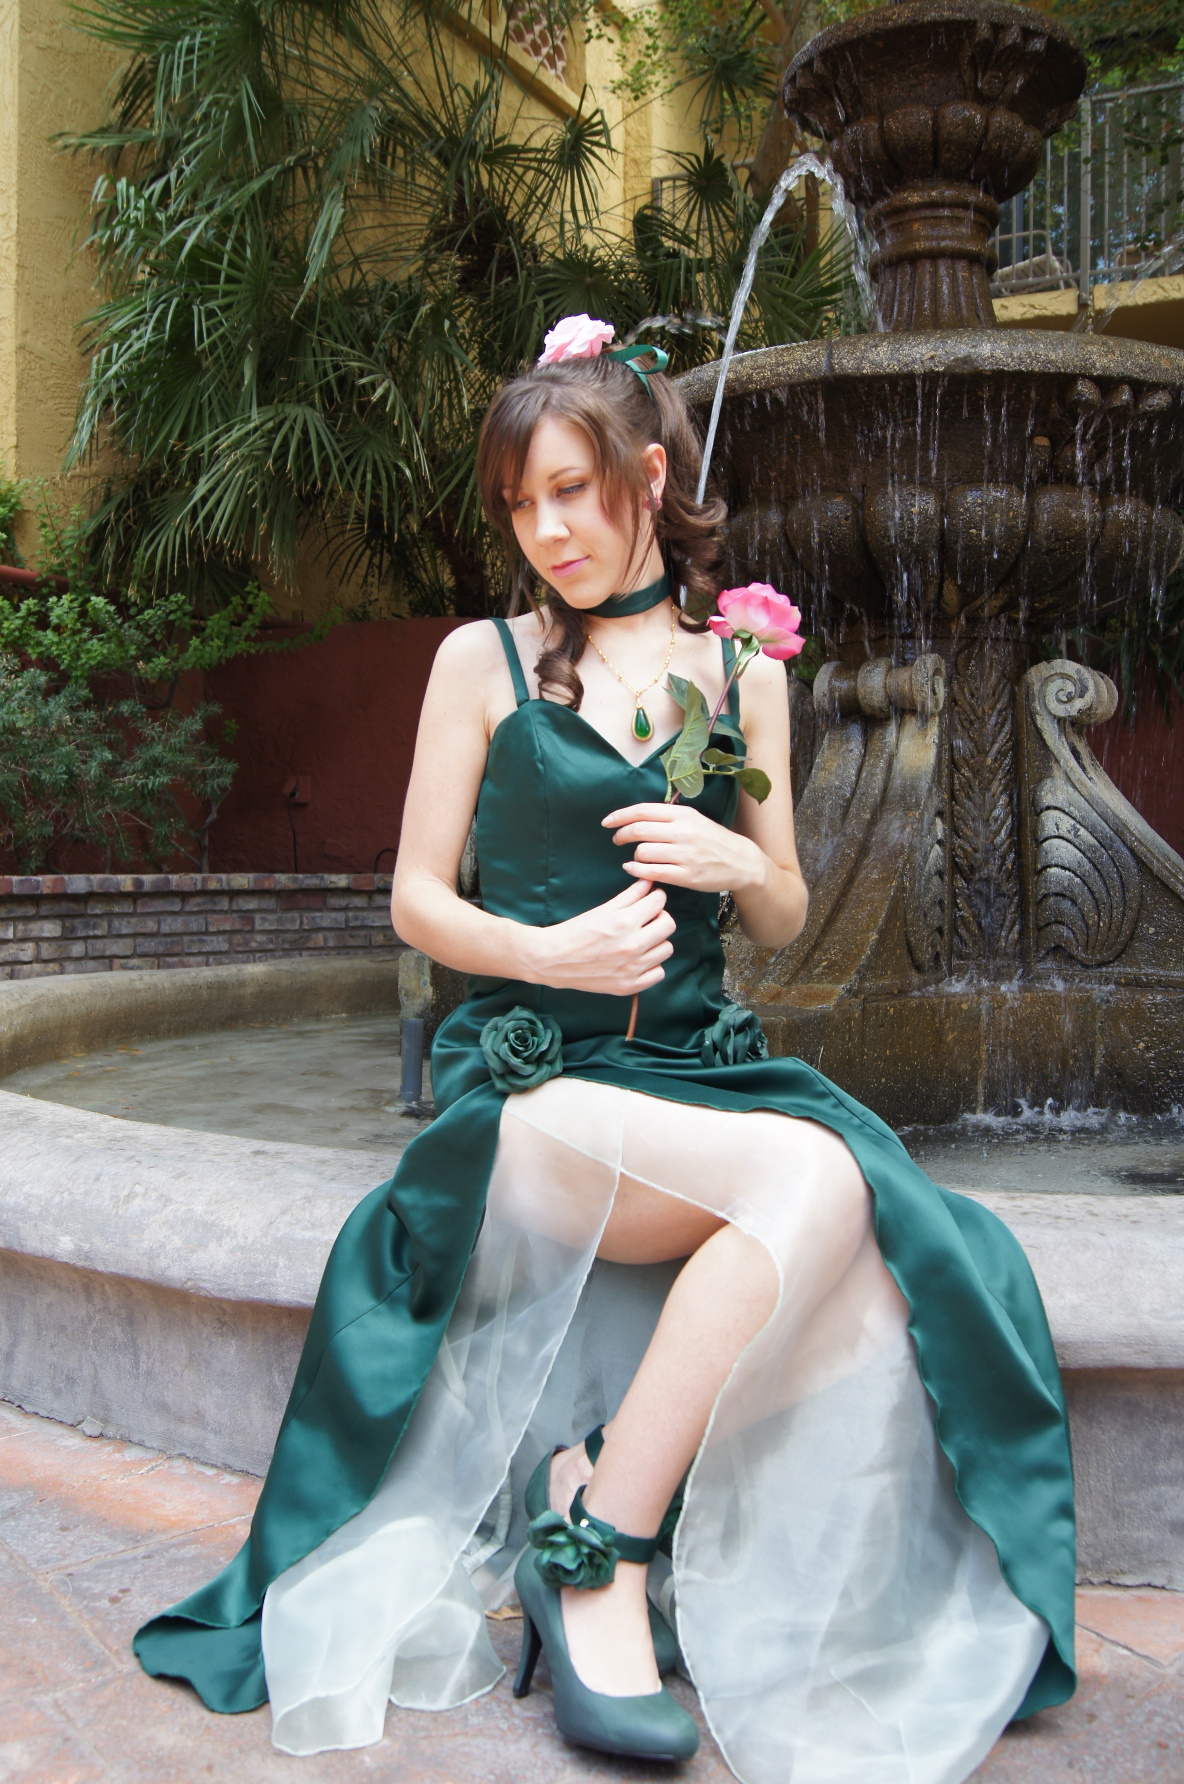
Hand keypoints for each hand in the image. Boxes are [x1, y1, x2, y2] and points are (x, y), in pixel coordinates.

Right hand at [523, 878, 675, 995]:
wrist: (553, 959)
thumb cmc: (575, 931)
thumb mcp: (603, 909)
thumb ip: (631, 895)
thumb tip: (650, 882)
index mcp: (624, 922)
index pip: (659, 902)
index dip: (656, 897)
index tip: (651, 899)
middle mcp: (632, 946)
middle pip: (669, 925)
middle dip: (660, 917)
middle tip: (647, 919)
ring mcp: (632, 969)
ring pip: (666, 949)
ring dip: (657, 941)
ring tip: (642, 940)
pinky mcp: (628, 986)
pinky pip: (658, 973)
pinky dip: (652, 965)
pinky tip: (639, 959)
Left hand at [603, 802, 768, 895]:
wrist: (741, 862)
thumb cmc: (713, 840)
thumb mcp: (694, 820)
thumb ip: (668, 817)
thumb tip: (637, 817)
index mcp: (684, 814)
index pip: (643, 811)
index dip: (620, 816)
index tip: (607, 822)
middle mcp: (683, 832)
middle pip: (638, 830)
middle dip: (621, 835)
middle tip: (616, 840)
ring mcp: (684, 855)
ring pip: (642, 852)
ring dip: (633, 855)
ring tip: (637, 856)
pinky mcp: (686, 876)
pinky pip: (651, 872)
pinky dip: (636, 870)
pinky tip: (633, 868)